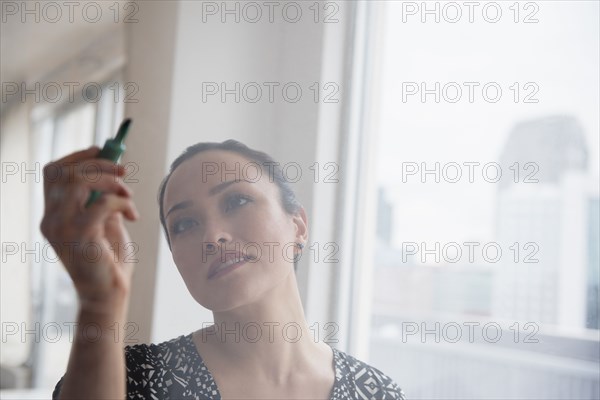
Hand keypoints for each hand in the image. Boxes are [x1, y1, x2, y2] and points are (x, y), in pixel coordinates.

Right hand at [40, 146, 138, 313]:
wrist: (108, 294)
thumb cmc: (108, 260)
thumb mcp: (103, 221)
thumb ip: (101, 197)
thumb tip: (112, 167)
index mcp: (52, 214)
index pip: (53, 172)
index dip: (78, 156)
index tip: (103, 150)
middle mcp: (51, 218)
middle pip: (65, 171)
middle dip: (100, 163)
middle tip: (124, 172)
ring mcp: (61, 227)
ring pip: (79, 181)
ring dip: (111, 180)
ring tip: (129, 195)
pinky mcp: (80, 235)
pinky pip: (102, 202)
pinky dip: (122, 201)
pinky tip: (132, 214)